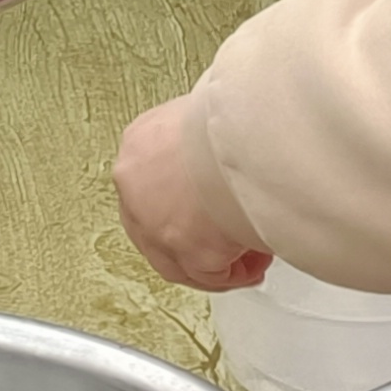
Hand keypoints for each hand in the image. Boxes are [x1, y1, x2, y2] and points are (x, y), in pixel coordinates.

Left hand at [111, 94, 269, 292]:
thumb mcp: (206, 115)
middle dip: (197, 239)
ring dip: (215, 263)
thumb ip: (201, 141)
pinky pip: (209, 275)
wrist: (248, 133)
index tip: (210, 210)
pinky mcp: (187, 251)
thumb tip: (223, 153)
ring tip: (251, 256)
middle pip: (159, 226)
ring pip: (177, 260)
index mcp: (140, 145)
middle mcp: (136, 187)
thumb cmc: (238, 118)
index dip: (183, 204)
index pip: (151, 184)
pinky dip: (232, 275)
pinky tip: (254, 266)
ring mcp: (155, 223)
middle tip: (231, 240)